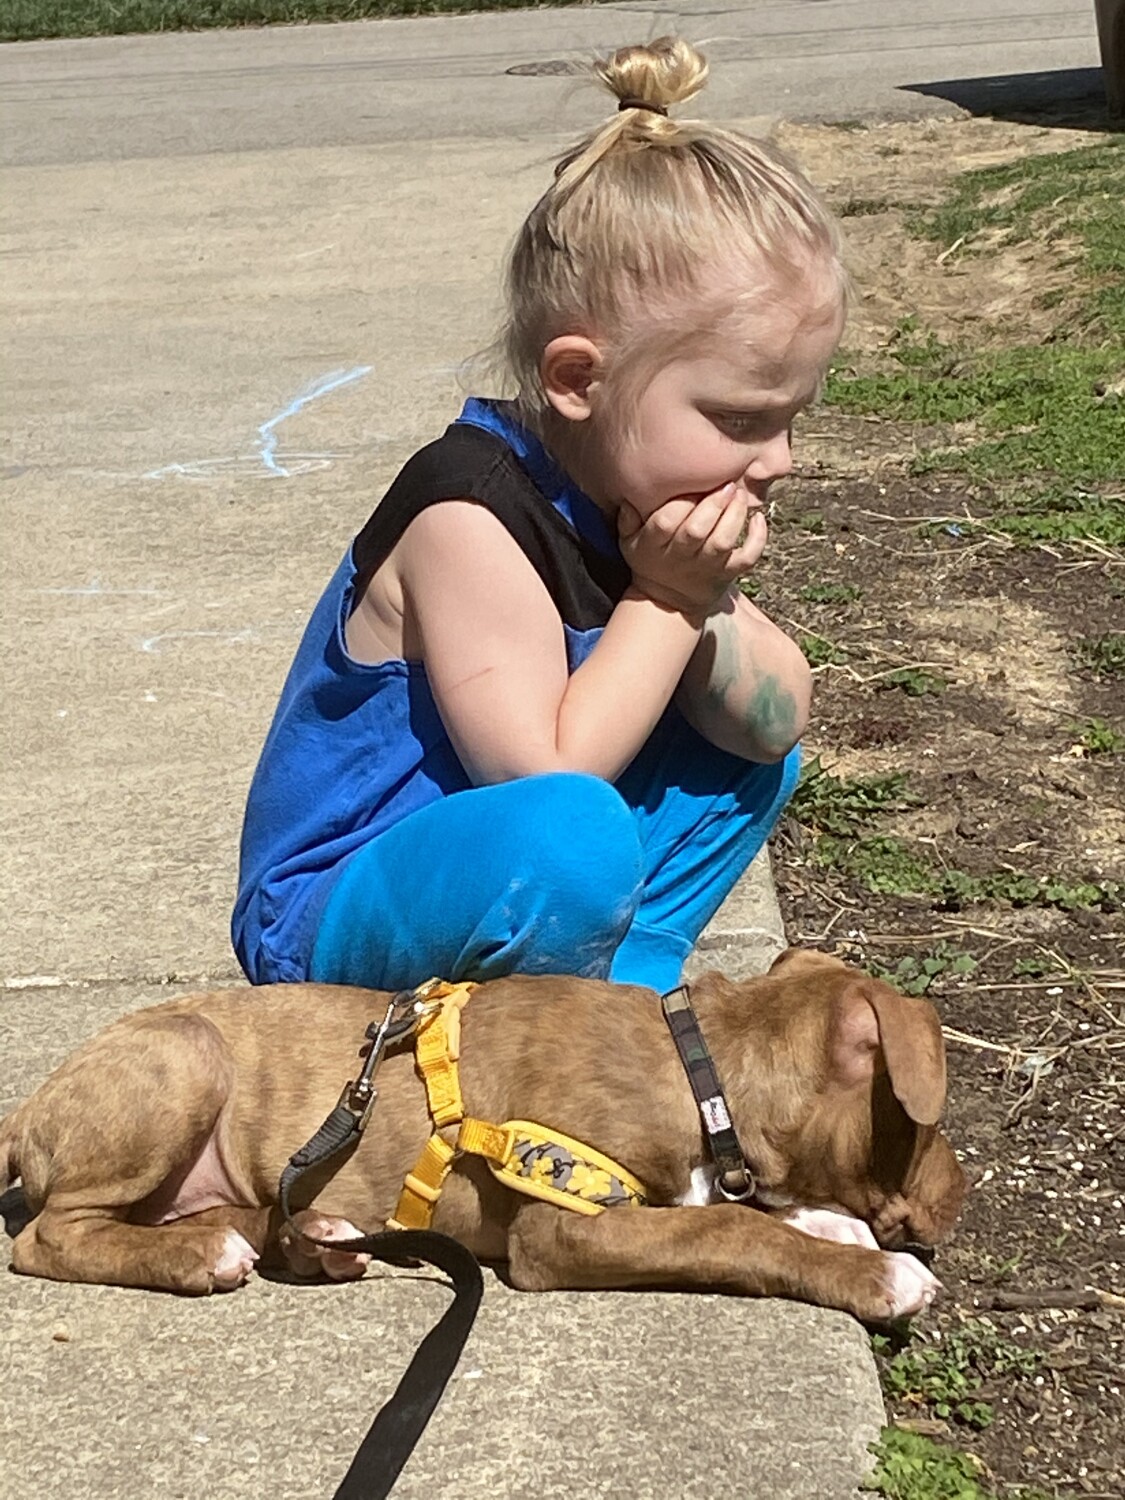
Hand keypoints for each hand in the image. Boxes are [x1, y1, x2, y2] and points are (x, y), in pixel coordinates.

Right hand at [618, 482, 767, 616]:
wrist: (669, 602)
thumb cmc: (651, 563)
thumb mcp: (629, 542)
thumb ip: (628, 518)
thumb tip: (631, 496)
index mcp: (654, 545)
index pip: (665, 521)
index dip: (680, 502)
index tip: (692, 486)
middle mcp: (681, 557)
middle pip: (697, 530)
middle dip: (713, 503)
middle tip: (726, 483)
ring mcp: (707, 566)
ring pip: (723, 540)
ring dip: (735, 515)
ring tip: (740, 494)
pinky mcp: (728, 573)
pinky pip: (747, 558)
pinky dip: (757, 539)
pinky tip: (758, 519)